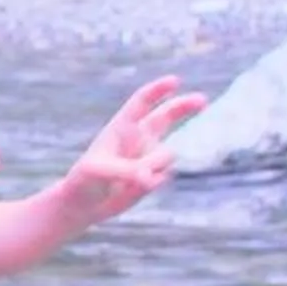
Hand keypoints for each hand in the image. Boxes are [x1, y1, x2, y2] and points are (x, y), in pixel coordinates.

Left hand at [54, 75, 208, 225]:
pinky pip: (164, 176)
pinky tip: (135, 189)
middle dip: (185, 105)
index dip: (158, 90)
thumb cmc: (83, 181)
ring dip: (156, 165)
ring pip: (168, 154)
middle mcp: (138, 138)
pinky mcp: (154, 175)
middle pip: (167, 115)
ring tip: (134, 178)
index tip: (175, 81)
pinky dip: (153, 183)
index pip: (141, 103)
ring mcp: (148, 156)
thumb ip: (127, 171)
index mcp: (121, 127)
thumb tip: (152, 176)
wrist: (84, 205)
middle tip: (203, 100)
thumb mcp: (99, 172)